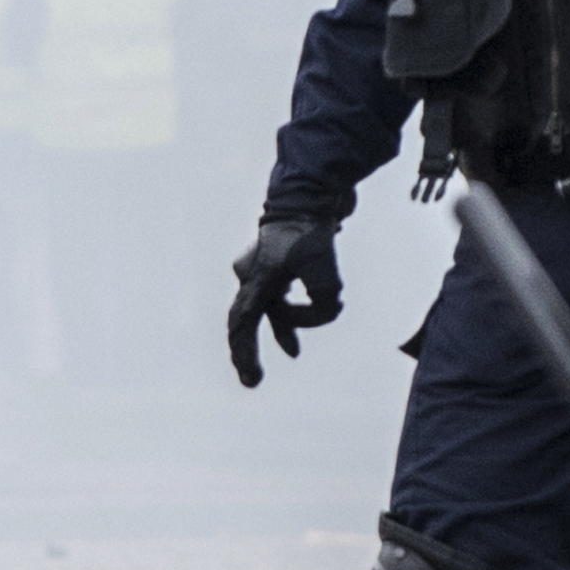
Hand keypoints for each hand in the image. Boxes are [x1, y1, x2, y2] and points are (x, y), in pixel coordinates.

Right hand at [225, 217, 341, 389]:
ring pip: (269, 305)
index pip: (243, 324)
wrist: (312, 189)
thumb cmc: (313, 231)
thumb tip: (319, 314)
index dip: (244, 353)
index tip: (252, 378)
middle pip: (248, 318)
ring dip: (281, 326)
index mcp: (255, 279)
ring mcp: (262, 265)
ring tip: (293, 351)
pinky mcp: (278, 258)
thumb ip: (323, 308)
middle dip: (250, 350)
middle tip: (252, 380)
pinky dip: (290, 309)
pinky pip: (280, 291)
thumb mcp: (326, 278)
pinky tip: (301, 325)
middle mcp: (251, 273)